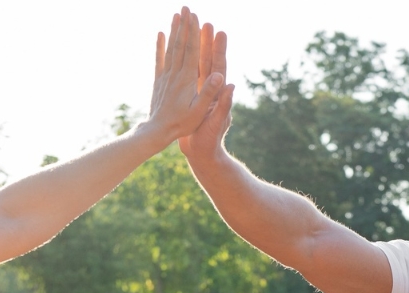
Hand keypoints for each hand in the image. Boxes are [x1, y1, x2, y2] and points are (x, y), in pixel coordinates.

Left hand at [143, 8, 226, 144]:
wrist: (157, 131)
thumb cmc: (182, 124)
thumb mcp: (199, 111)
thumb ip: (209, 92)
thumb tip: (220, 75)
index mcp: (187, 79)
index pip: (192, 51)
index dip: (194, 33)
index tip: (195, 17)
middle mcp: (175, 73)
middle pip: (181, 44)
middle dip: (184, 25)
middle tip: (186, 8)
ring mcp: (165, 76)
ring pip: (170, 48)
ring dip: (174, 30)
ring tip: (176, 15)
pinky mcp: (159, 80)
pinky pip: (159, 59)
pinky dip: (159, 45)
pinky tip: (160, 34)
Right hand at [179, 25, 232, 160]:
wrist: (202, 154)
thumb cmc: (210, 141)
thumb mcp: (217, 123)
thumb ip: (224, 105)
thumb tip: (231, 86)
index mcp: (218, 93)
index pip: (219, 66)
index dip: (219, 49)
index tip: (219, 31)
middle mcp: (211, 89)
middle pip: (209, 60)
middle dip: (207, 41)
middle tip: (204, 21)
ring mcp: (201, 91)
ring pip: (197, 65)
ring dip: (195, 48)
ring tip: (192, 29)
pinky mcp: (192, 96)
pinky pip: (187, 75)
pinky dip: (183, 63)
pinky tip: (177, 52)